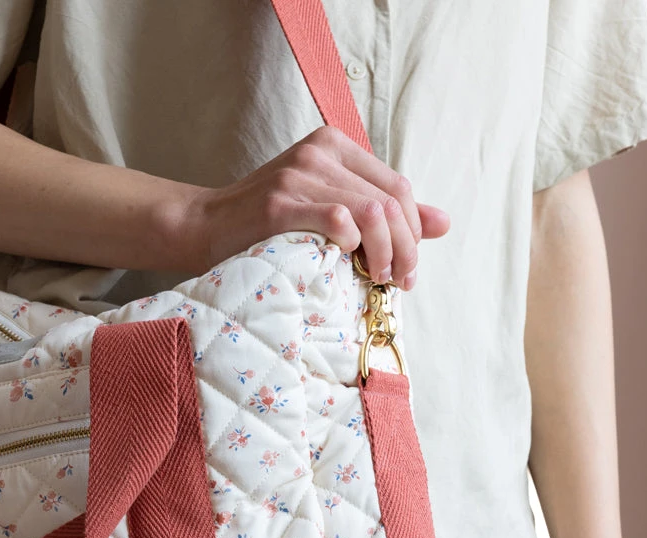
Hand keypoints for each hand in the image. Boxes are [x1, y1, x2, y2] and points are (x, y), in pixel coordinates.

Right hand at [174, 125, 450, 286]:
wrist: (203, 228)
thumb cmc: (265, 227)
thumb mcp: (328, 210)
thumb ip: (381, 213)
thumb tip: (443, 223)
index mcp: (335, 145)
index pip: (397, 186)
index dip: (412, 230)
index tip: (407, 268)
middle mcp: (320, 152)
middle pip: (390, 199)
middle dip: (405, 246)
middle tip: (399, 281)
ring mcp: (299, 174)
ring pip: (371, 211)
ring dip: (384, 253)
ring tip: (377, 279)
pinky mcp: (280, 202)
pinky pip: (337, 218)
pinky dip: (352, 243)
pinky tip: (346, 261)